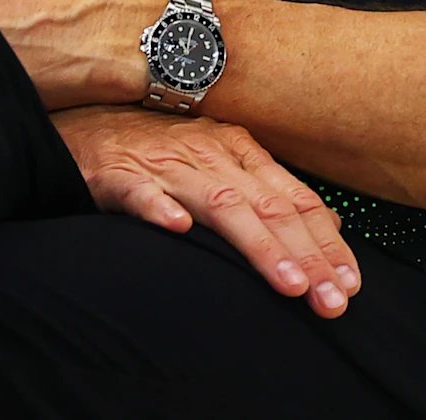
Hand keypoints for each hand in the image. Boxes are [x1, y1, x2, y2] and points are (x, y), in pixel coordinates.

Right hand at [57, 106, 360, 317]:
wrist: (74, 123)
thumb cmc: (150, 149)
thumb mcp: (216, 160)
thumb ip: (268, 189)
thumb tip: (328, 221)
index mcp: (235, 149)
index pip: (295, 198)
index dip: (327, 242)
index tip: (351, 285)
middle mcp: (206, 153)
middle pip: (268, 206)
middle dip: (307, 256)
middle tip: (331, 302)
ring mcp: (161, 163)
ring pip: (219, 202)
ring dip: (258, 244)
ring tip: (289, 284)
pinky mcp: (114, 174)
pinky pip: (140, 192)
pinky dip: (160, 209)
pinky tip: (179, 231)